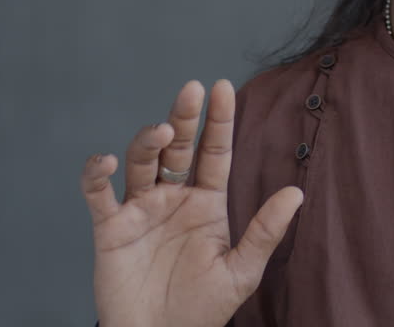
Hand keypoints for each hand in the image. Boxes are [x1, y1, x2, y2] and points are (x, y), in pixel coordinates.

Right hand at [81, 79, 302, 326]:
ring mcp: (140, 209)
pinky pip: (99, 194)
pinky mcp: (110, 228)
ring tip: (163, 131)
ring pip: (141, 161)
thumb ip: (265, 231)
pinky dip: (96, 175)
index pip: (214, 152)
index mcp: (206, 202)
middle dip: (185, 117)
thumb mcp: (242, 271)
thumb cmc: (201, 308)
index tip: (223, 88)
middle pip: (179, 147)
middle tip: (192, 89)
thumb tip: (296, 192)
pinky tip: (105, 162)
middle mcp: (172, 197)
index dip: (219, 121)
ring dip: (149, 141)